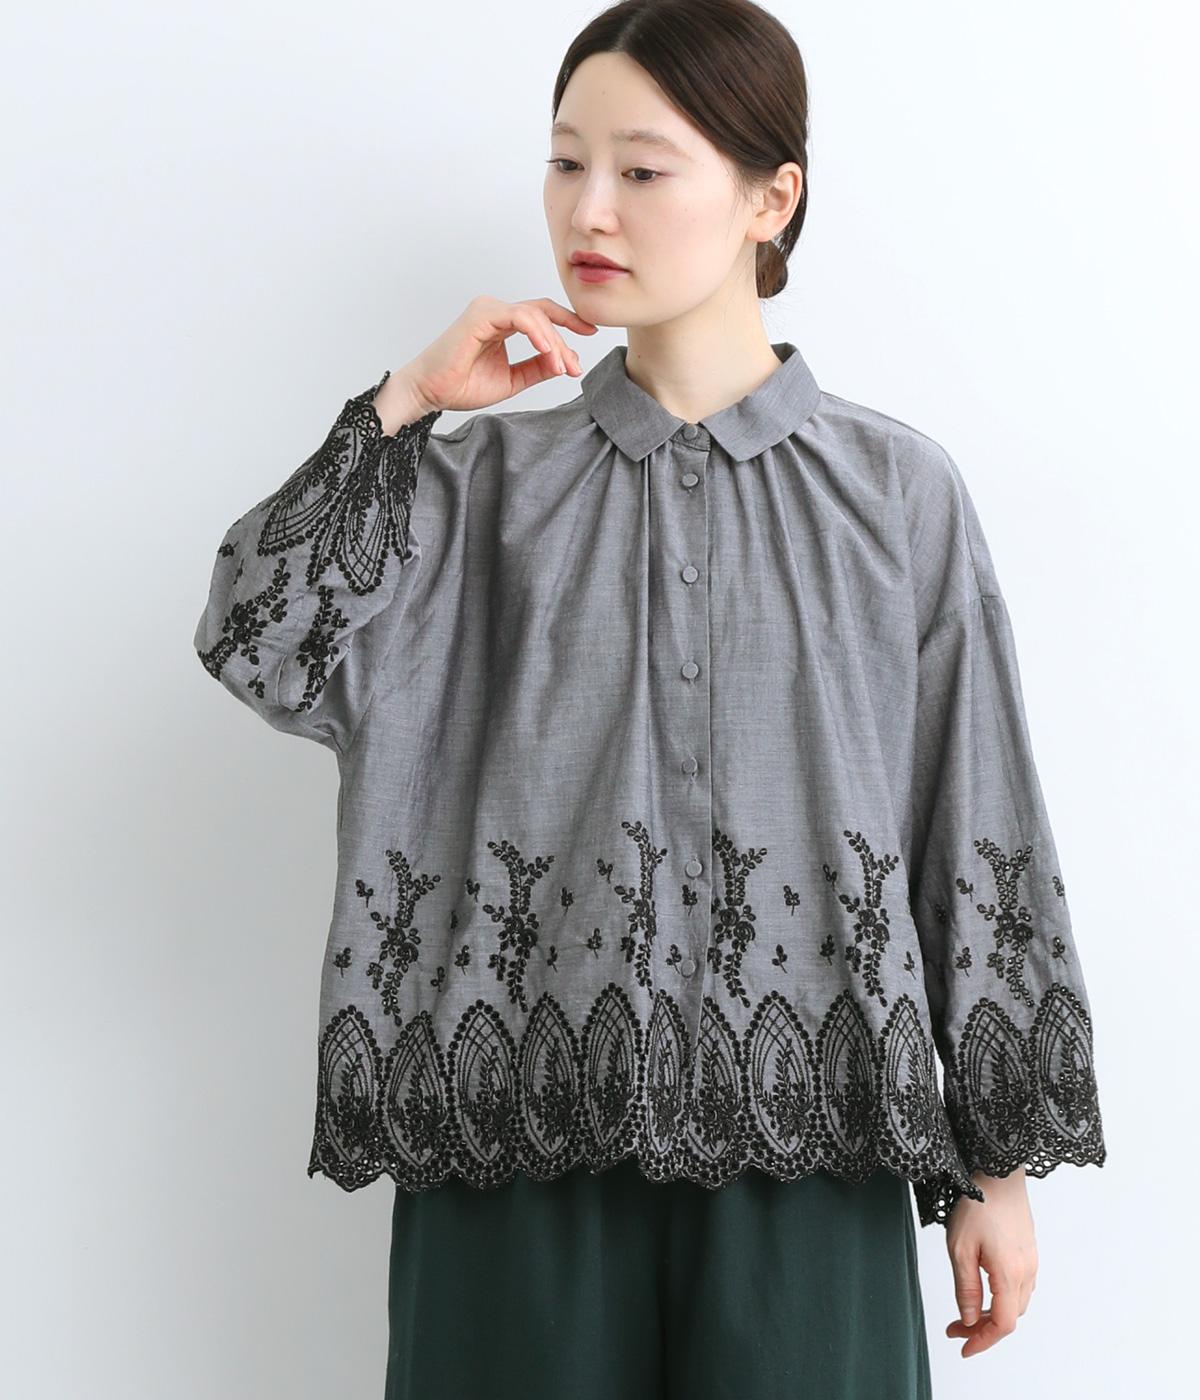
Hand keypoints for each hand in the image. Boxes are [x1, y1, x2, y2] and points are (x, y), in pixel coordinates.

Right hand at [402, 295, 599, 414]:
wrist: (431, 393)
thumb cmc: (461, 385)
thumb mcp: (512, 379)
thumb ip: (537, 368)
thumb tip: (565, 362)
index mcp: (502, 322)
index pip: (542, 316)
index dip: (568, 323)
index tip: (590, 335)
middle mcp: (496, 311)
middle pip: (544, 314)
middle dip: (566, 339)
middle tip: (575, 366)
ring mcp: (488, 310)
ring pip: (536, 315)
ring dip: (554, 342)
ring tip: (562, 366)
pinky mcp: (481, 315)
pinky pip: (520, 317)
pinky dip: (539, 333)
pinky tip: (549, 350)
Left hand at [944, 1168, 1037, 1356]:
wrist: (997, 1172)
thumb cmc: (977, 1204)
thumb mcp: (960, 1248)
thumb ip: (965, 1288)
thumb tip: (968, 1319)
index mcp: (1010, 1274)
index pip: (1002, 1324)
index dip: (983, 1341)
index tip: (963, 1347)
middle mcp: (1027, 1272)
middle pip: (1009, 1317)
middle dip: (983, 1329)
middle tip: (955, 1328)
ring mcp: (1030, 1261)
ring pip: (1016, 1303)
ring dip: (993, 1313)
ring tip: (966, 1310)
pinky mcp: (1028, 1251)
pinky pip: (1019, 1286)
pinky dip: (1002, 1297)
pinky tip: (984, 1289)